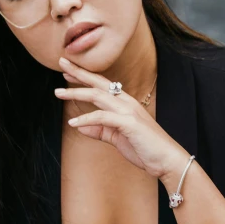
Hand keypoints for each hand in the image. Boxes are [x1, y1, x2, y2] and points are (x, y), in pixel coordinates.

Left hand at [55, 56, 188, 179]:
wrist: (166, 160)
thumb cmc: (144, 148)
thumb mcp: (117, 138)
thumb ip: (99, 130)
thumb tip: (80, 126)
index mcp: (125, 104)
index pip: (102, 85)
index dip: (84, 77)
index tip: (67, 71)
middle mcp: (126, 103)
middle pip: (98, 83)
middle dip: (79, 73)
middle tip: (61, 63)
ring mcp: (128, 111)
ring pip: (98, 96)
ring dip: (76, 93)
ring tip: (58, 93)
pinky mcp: (128, 123)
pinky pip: (102, 118)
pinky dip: (86, 119)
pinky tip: (73, 123)